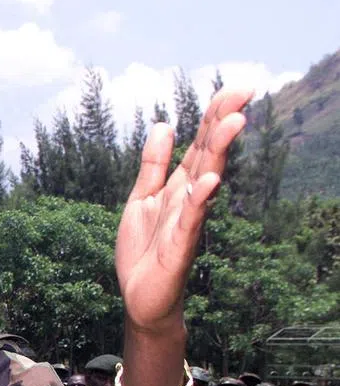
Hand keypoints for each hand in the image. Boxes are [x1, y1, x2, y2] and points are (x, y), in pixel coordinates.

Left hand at [116, 87, 251, 336]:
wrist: (140, 298)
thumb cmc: (143, 251)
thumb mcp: (141, 199)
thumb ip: (153, 165)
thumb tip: (165, 125)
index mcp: (179, 186)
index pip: (201, 144)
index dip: (215, 116)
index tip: (237, 88)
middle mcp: (189, 199)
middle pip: (210, 154)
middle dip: (224, 123)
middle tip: (245, 91)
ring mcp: (187, 221)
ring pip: (206, 180)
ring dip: (220, 152)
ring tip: (234, 122)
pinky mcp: (179, 246)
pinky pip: (191, 219)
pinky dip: (199, 199)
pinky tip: (209, 180)